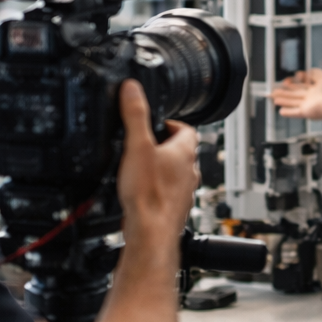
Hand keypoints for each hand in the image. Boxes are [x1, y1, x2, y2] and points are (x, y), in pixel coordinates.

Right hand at [117, 80, 198, 245]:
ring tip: (140, 167)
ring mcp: (185, 192)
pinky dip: (157, 188)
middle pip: (181, 151)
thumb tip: (132, 88)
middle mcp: (190, 172)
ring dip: (161, 168)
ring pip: (176, 173)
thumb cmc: (148, 194)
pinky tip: (140, 192)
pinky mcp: (175, 209)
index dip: (171, 124)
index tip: (156, 124)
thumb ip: (135, 114)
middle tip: (144, 144)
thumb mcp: (136, 146)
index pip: (187, 129)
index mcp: (184, 152)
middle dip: (163, 145)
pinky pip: (168, 192)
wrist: (150, 233)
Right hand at [270, 49, 321, 120]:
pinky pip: (295, 113)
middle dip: (287, 90)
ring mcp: (310, 105)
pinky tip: (281, 111)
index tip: (297, 75)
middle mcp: (315, 96)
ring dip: (284, 99)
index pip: (309, 82)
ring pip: (294, 101)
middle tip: (279, 87)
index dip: (302, 78)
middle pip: (298, 92)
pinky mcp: (306, 112)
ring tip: (274, 97)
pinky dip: (288, 112)